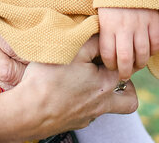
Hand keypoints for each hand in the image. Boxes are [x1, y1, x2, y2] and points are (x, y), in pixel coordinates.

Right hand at [0, 36, 137, 142]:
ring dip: (103, 95)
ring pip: (107, 108)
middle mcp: (102, 104)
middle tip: (111, 73)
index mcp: (106, 84)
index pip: (126, 70)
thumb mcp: (74, 50)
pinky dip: (82, 103)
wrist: (28, 112)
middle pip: (129, 100)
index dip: (119, 58)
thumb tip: (104, 34)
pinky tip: (67, 92)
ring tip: (87, 82)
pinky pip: (87, 114)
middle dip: (126, 87)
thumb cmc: (50, 79)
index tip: (108, 52)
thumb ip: (94, 41)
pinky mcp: (74, 124)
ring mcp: (88, 117)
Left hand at [97, 7, 158, 80]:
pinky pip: (156, 43)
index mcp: (108, 25)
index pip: (108, 55)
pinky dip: (153, 51)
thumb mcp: (101, 12)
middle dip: (124, 72)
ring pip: (143, 54)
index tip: (111, 67)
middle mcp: (124, 27)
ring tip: (136, 65)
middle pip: (126, 59)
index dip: (109, 65)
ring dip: (140, 64)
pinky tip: (148, 51)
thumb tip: (106, 53)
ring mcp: (140, 25)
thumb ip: (104, 31)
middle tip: (124, 76)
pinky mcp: (153, 21)